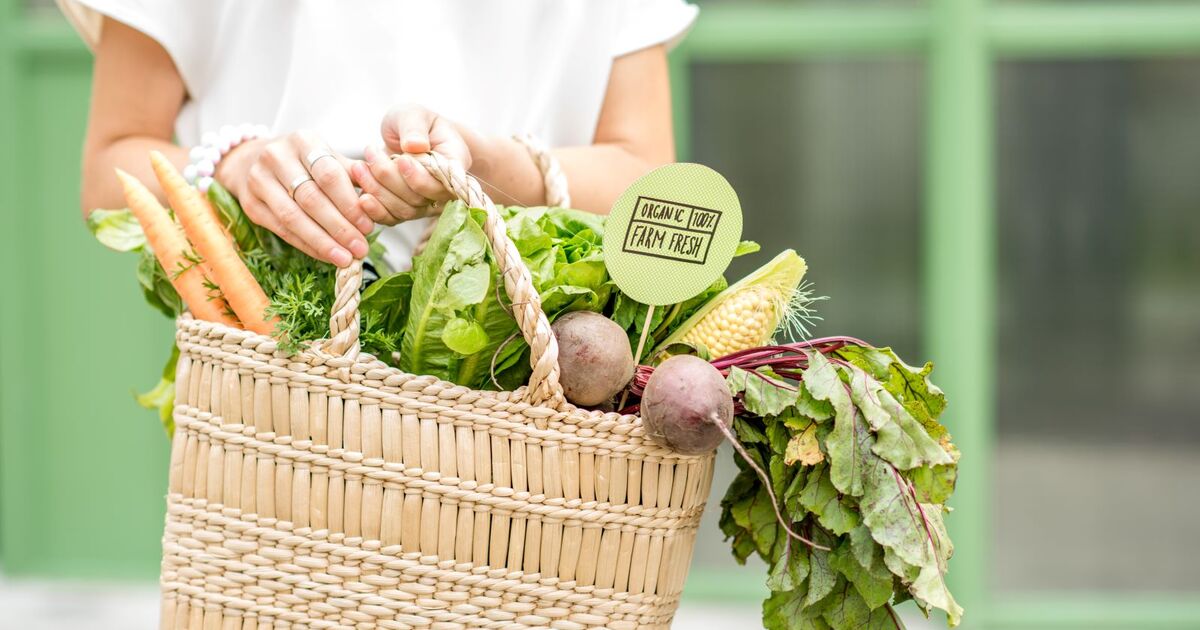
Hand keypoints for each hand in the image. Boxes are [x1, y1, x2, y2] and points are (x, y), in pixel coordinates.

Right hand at [217, 130, 372, 266]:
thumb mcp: (327, 156)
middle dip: (339, 227)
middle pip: (311, 198)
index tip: (368, 226)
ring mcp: (259, 180)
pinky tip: (326, 255)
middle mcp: (277, 156)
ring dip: (322, 242)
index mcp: (303, 140)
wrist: (251, 159)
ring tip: (345, 258)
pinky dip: (306, 245)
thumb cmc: (303, 160)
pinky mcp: (251, 204)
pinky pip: (281, 230)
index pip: (329, 175)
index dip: (349, 203)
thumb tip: (378, 198)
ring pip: (293, 217)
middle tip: (360, 248)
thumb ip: (351, 174)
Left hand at [350, 104, 472, 224]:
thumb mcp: (413, 114)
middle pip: (420, 198)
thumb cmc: (413, 122)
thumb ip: (414, 128)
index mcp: (455, 162)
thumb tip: (415, 146)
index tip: (400, 159)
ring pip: (405, 210)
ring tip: (359, 166)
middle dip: (391, 179)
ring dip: (378, 191)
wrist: (407, 136)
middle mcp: (444, 188)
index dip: (420, 177)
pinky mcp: (407, 209)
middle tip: (370, 152)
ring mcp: (426, 203)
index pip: (443, 181)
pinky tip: (361, 197)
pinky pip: (393, 219)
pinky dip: (375, 210)